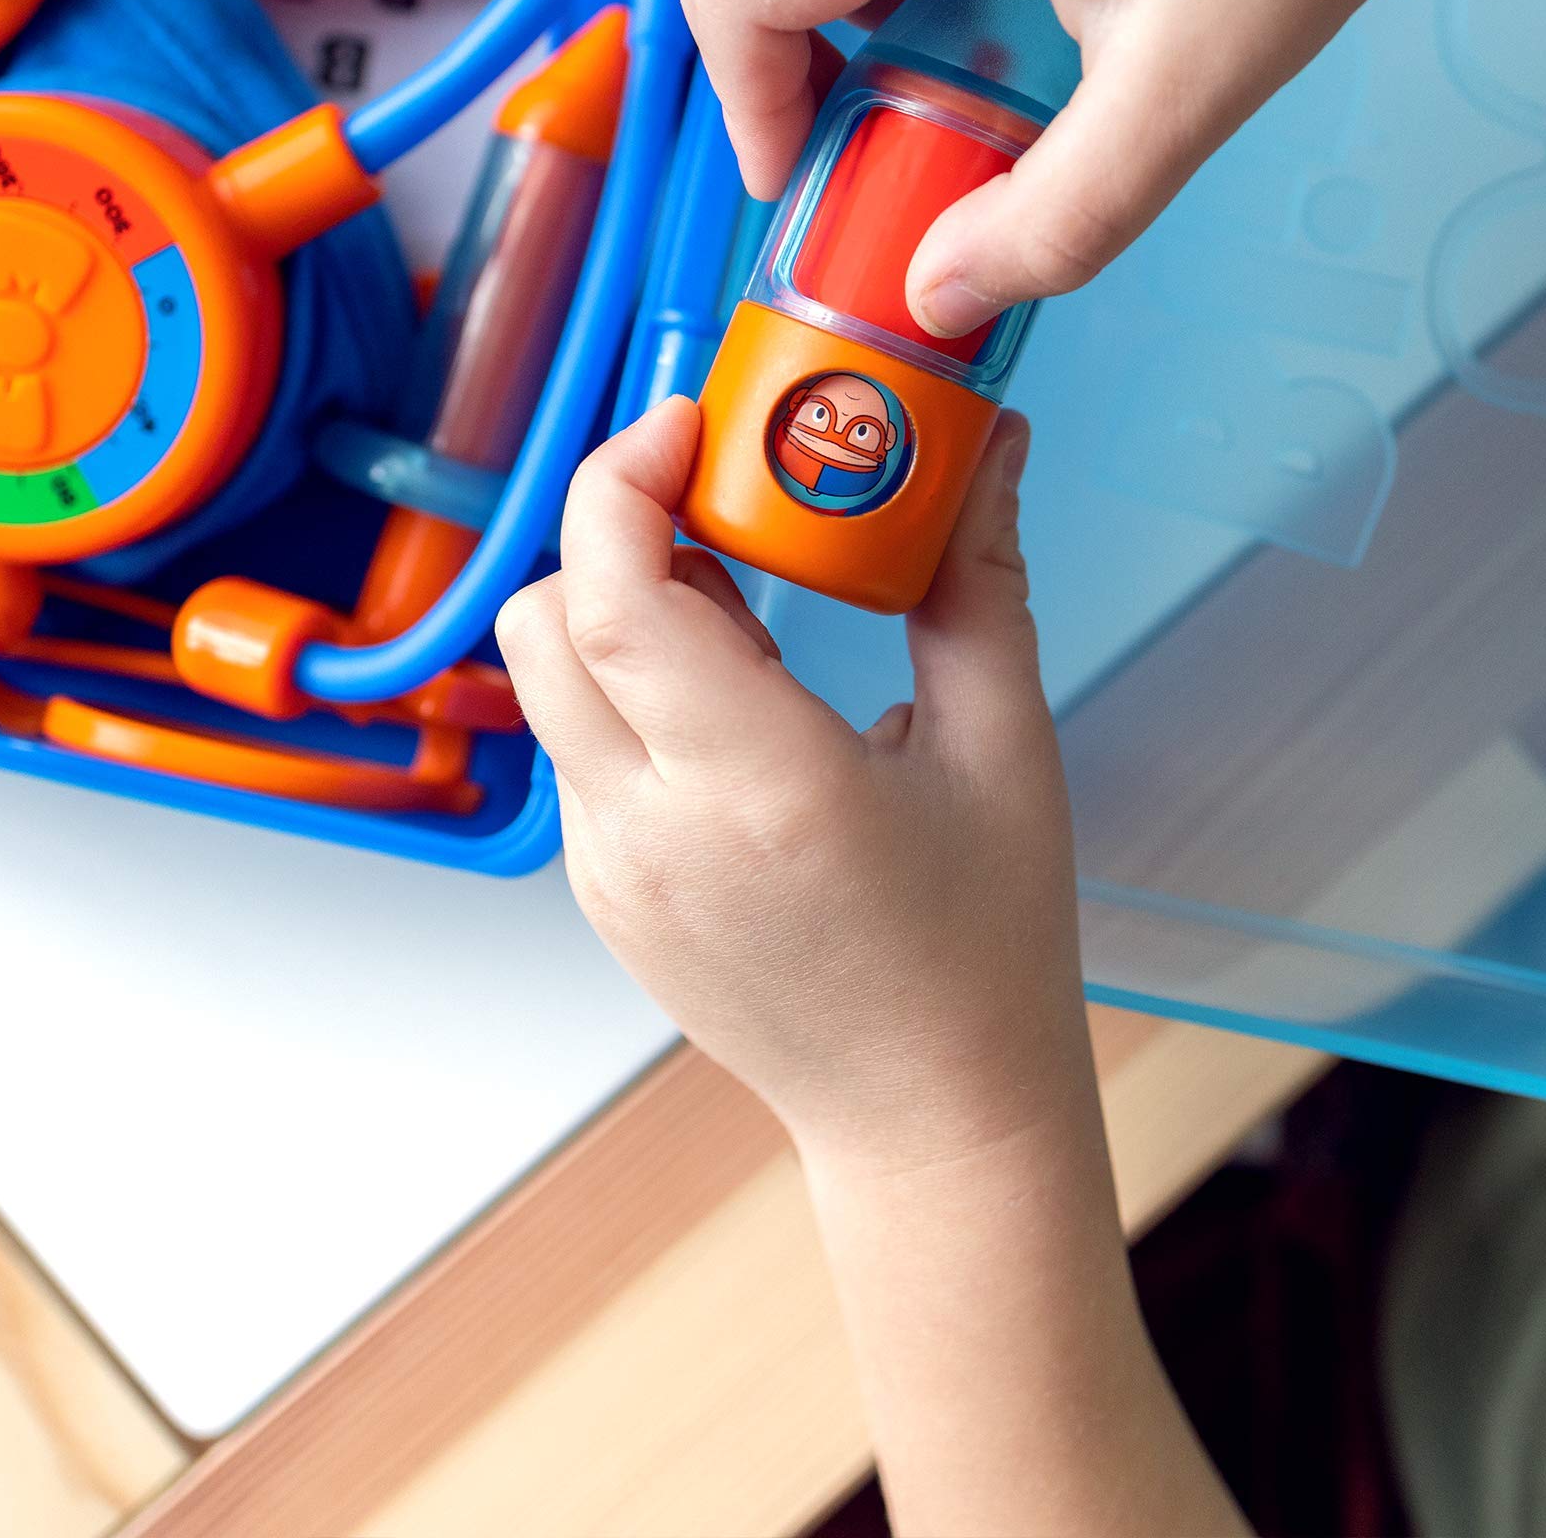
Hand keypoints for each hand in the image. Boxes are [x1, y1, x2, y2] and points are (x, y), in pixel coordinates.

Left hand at [495, 395, 1090, 1164]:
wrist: (931, 1120)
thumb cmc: (982, 951)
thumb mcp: (1004, 751)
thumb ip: (977, 579)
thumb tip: (986, 446)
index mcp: (755, 788)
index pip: (611, 599)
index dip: (623, 483)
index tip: (687, 425)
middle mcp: (650, 831)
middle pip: (542, 620)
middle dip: (613, 534)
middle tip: (720, 508)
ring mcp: (609, 870)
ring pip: (547, 681)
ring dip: (619, 612)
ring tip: (746, 620)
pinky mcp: (602, 892)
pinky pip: (574, 745)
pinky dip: (625, 689)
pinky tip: (731, 707)